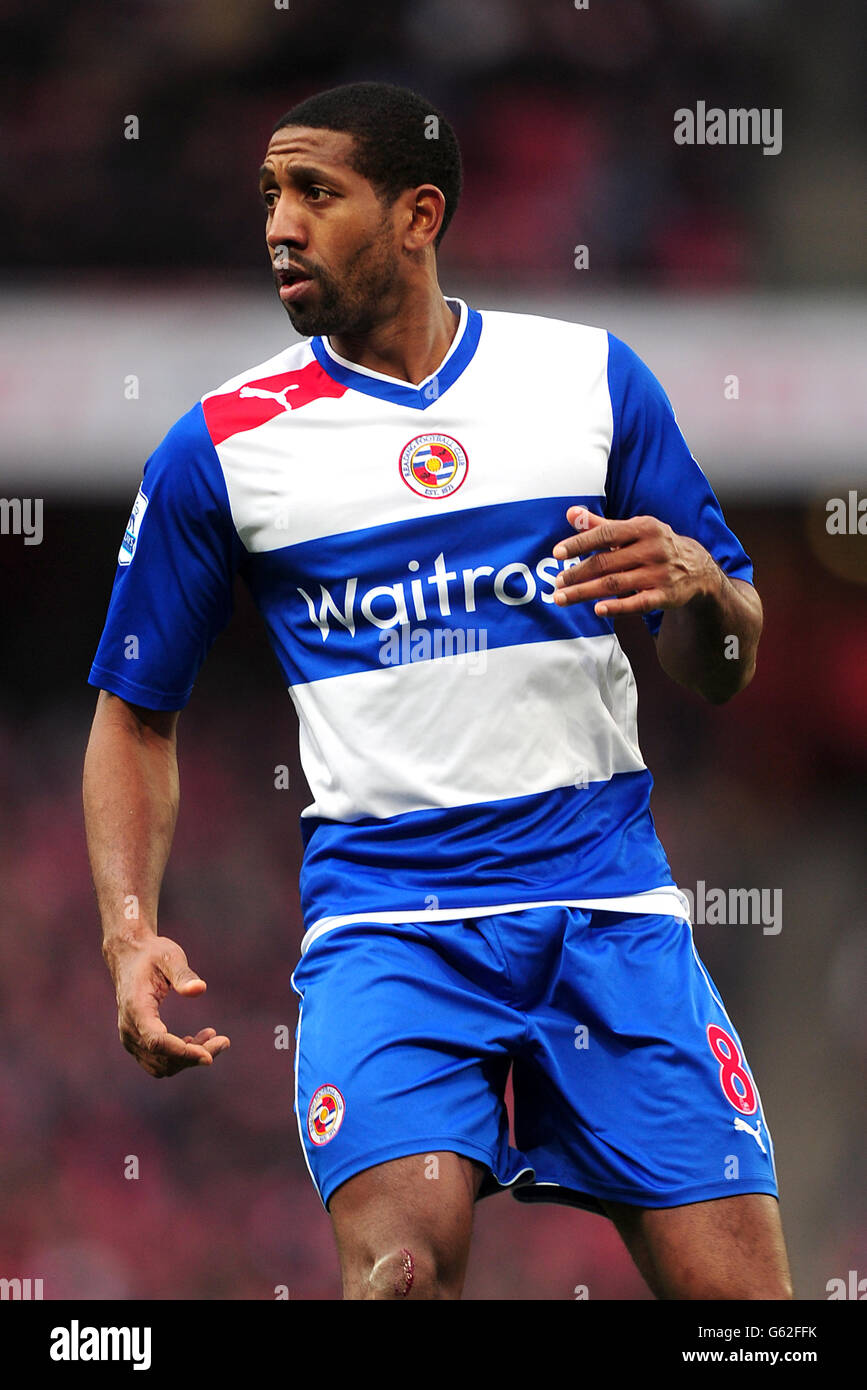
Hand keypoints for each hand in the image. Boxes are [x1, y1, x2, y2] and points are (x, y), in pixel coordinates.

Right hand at [103, 931, 229, 1077]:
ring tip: (214, 1038)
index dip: (183, 1052)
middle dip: (194, 1056)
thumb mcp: (169, 957)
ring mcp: (130, 1038)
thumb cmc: (152, 954)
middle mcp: (129, 1029)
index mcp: (136, 1008)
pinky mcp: (136, 1041)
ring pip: (161, 1065)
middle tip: (224, 1041)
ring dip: (189, 1058)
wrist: (129, 957)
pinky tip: (198, 1040)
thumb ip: (183, 974)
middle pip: (162, 1059)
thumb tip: (200, 989)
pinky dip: (180, 1057)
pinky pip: (158, 1061)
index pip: (157, 1041)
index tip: (209, 1056)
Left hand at [551, 506, 717, 617]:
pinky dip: (618, 607)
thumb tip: (570, 513)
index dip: (580, 543)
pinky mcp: (665, 596)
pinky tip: (598, 610)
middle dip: (578, 573)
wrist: (697, 568)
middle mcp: (652, 549)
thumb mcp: (633, 530)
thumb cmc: (654, 545)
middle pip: (606, 563)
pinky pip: (638, 604)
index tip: (557, 553)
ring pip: (615, 584)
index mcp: (643, 528)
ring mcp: (659, 574)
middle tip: (557, 582)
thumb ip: (600, 524)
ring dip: (585, 592)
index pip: (605, 534)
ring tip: (562, 598)